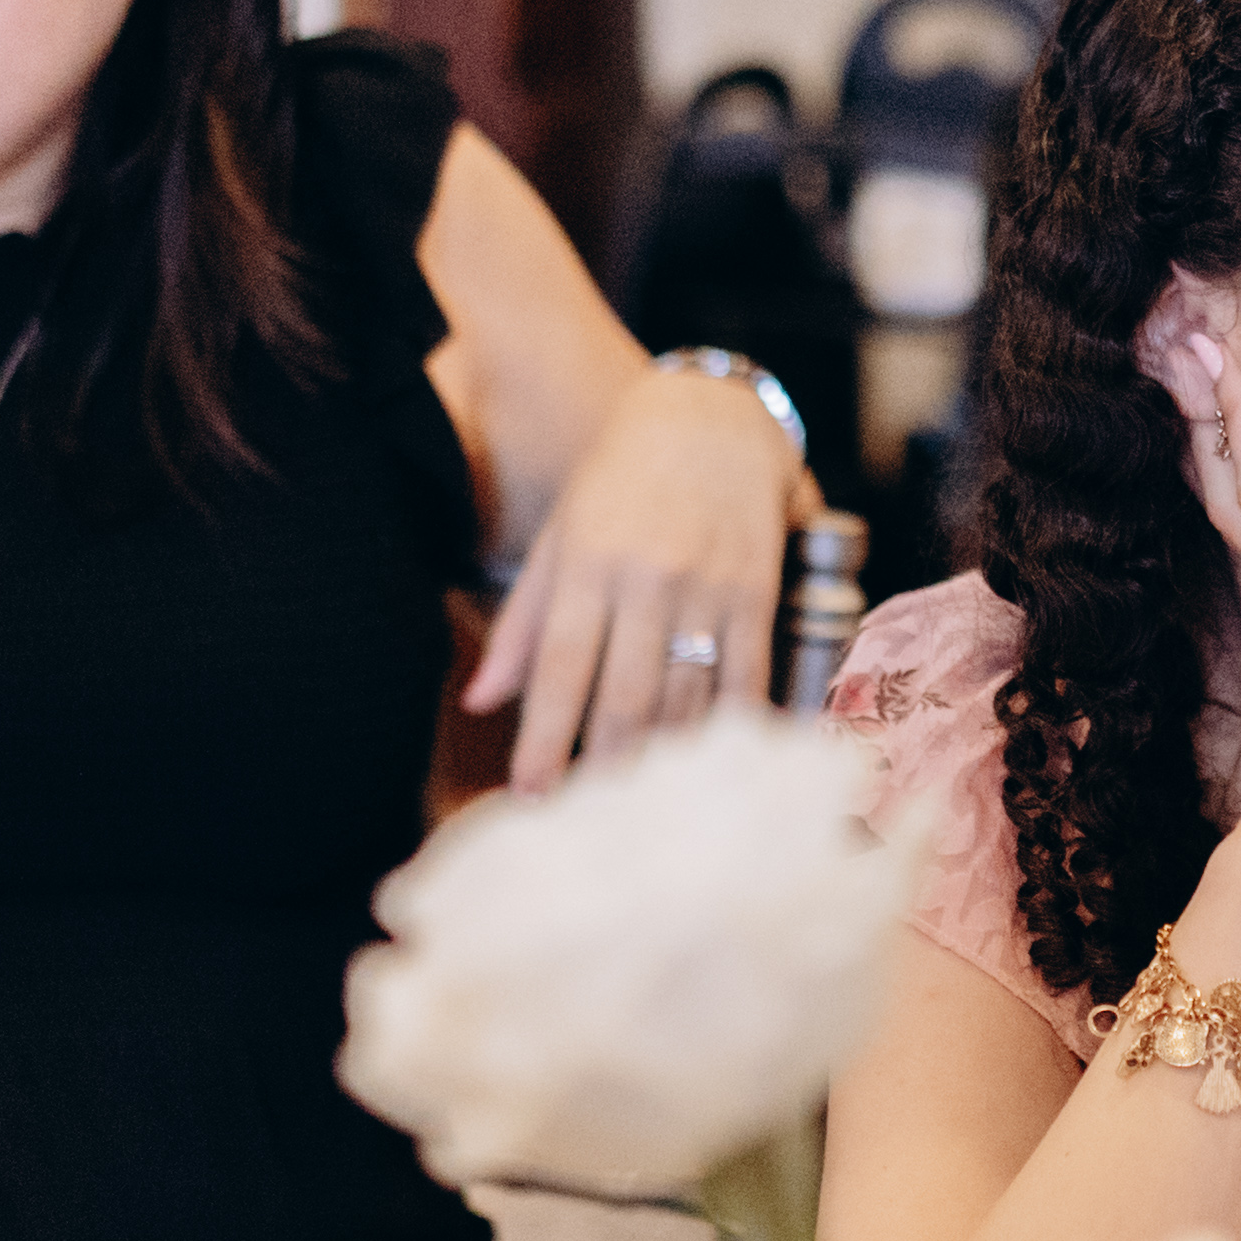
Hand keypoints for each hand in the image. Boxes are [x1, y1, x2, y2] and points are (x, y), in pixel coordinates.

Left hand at [463, 363, 815, 789]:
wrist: (711, 417)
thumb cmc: (620, 479)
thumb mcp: (560, 536)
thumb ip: (524, 622)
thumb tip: (481, 702)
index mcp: (588, 563)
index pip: (560, 671)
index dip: (544, 743)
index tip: (529, 799)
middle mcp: (648, 579)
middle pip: (625, 698)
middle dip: (602, 768)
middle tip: (588, 824)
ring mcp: (709, 587)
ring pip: (686, 698)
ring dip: (664, 762)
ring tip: (644, 812)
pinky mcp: (759, 593)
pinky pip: (747, 677)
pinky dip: (732, 728)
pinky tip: (717, 770)